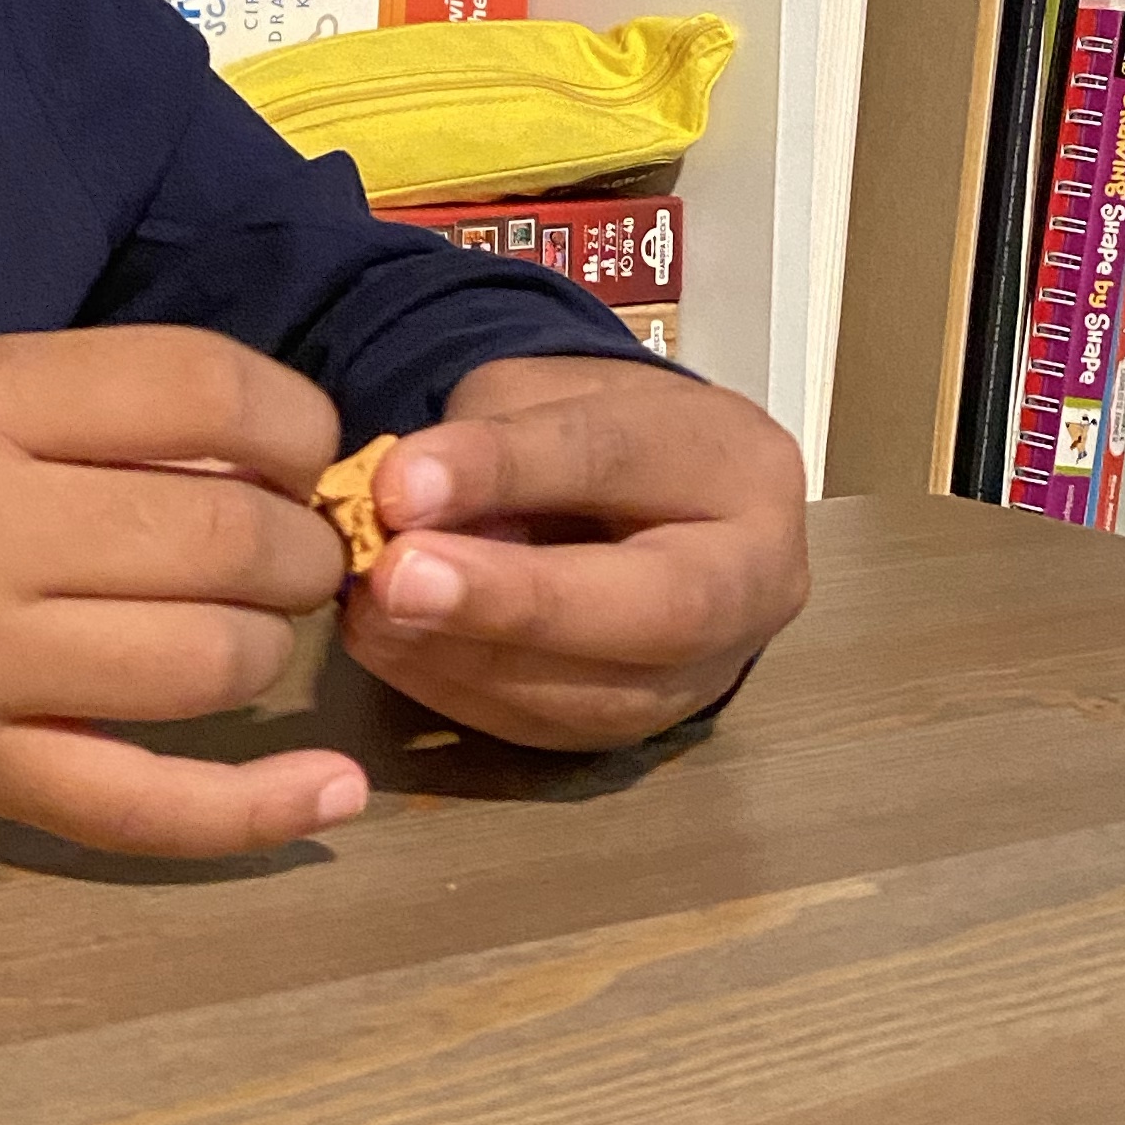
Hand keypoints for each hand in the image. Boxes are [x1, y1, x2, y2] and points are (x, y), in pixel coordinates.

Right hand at [0, 330, 362, 858]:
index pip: (202, 388)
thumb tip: (278, 445)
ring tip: (243, 627)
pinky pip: (143, 808)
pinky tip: (334, 793)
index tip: (295, 446)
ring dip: (264, 645)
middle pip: (224, 532)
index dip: (293, 419)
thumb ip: (94, 407)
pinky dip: (257, 811)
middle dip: (295, 543)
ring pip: (208, 663)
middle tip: (282, 549)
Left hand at [342, 356, 806, 749]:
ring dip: (466, 657)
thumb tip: (401, 506)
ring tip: (371, 610)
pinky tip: (388, 643)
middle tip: (398, 578)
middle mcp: (754, 580)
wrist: (638, 501)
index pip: (621, 460)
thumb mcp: (538, 394)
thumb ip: (488, 440)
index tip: (399, 482)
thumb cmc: (585, 431)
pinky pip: (550, 727)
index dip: (506, 471)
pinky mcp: (641, 730)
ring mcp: (707, 672)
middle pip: (659, 608)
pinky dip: (454, 690)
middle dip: (517, 599)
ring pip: (600, 693)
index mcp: (735, 461)